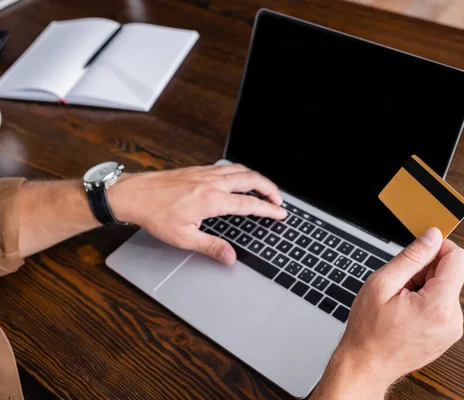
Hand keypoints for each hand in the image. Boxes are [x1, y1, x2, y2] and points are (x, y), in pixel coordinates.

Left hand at [108, 164, 286, 264]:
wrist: (134, 194)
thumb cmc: (155, 214)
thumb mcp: (184, 237)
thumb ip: (211, 246)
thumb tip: (230, 257)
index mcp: (212, 200)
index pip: (250, 204)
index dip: (270, 209)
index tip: (281, 213)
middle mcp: (212, 183)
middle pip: (252, 179)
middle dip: (270, 189)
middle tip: (279, 200)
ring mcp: (206, 173)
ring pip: (241, 169)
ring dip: (257, 178)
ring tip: (265, 189)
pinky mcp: (198, 170)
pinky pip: (228, 167)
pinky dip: (242, 172)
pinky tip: (240, 179)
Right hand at [311, 228, 463, 399]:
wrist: (366, 366)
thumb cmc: (368, 330)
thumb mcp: (382, 284)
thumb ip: (412, 257)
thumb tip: (433, 235)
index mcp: (439, 305)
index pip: (458, 258)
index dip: (439, 247)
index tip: (419, 251)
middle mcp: (453, 319)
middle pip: (450, 273)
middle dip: (425, 270)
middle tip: (399, 285)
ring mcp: (452, 329)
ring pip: (445, 287)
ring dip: (424, 286)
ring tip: (399, 301)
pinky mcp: (448, 334)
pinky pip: (443, 304)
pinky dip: (426, 301)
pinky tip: (405, 311)